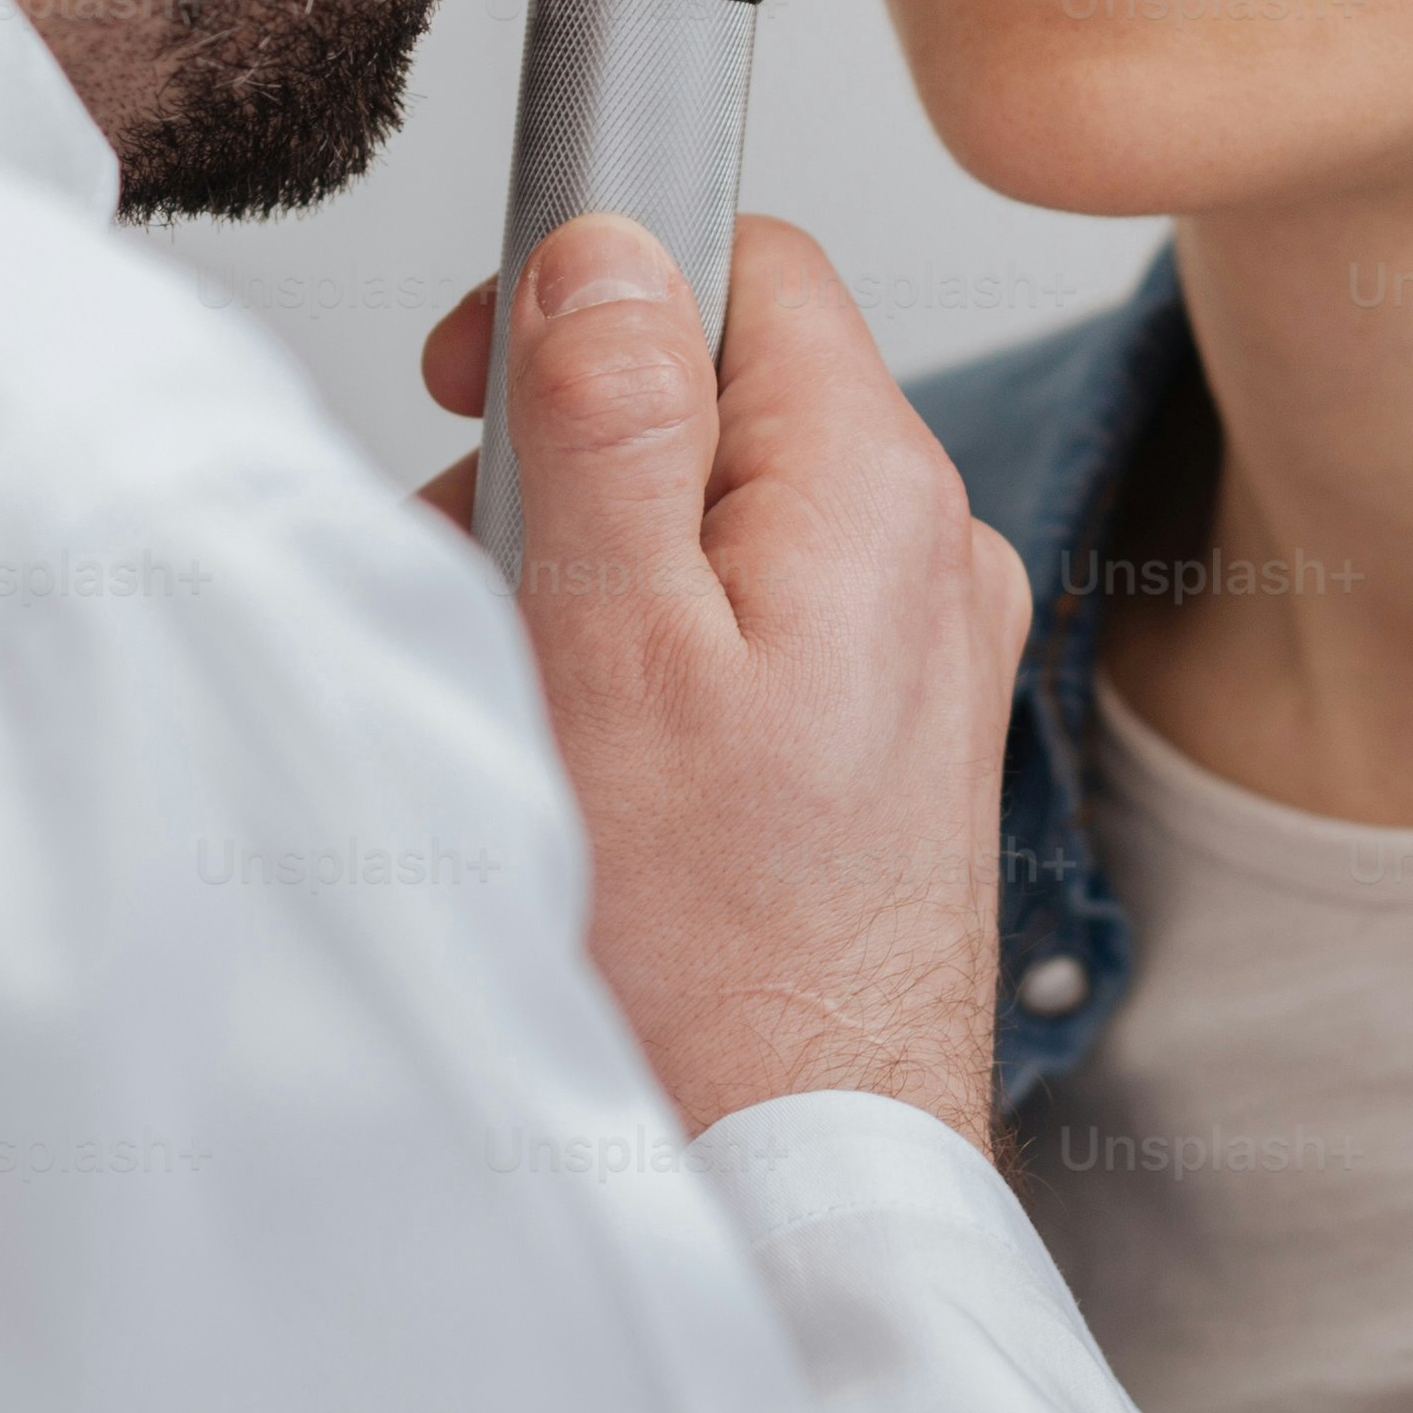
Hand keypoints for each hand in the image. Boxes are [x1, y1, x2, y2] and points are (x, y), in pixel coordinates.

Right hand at [419, 213, 1027, 1147]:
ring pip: (724, 516)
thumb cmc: (700, 953)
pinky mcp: (892, 740)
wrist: (793, 1169)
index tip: (481, 381)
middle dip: (577, 454)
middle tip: (490, 578)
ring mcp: (921, 652)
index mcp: (877, 490)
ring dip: (601, 566)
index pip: (748, 263)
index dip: (598, 288)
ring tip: (541, 701)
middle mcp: (931, 552)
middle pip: (724, 390)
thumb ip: (610, 416)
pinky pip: (754, 627)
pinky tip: (603, 761)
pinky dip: (656, 657)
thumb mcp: (607, 641)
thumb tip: (608, 243)